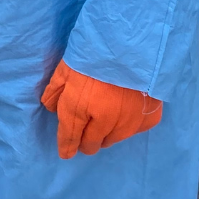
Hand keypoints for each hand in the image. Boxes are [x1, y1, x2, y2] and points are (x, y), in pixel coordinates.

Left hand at [41, 59, 161, 158]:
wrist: (132, 46)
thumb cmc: (93, 54)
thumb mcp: (65, 68)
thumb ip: (55, 91)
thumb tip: (50, 108)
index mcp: (78, 109)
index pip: (69, 137)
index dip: (66, 147)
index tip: (66, 153)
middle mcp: (103, 123)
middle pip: (92, 144)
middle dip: (85, 140)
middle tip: (85, 131)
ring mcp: (128, 124)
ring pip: (112, 140)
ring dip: (105, 134)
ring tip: (105, 117)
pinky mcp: (148, 119)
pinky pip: (134, 131)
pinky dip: (127, 125)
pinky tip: (125, 110)